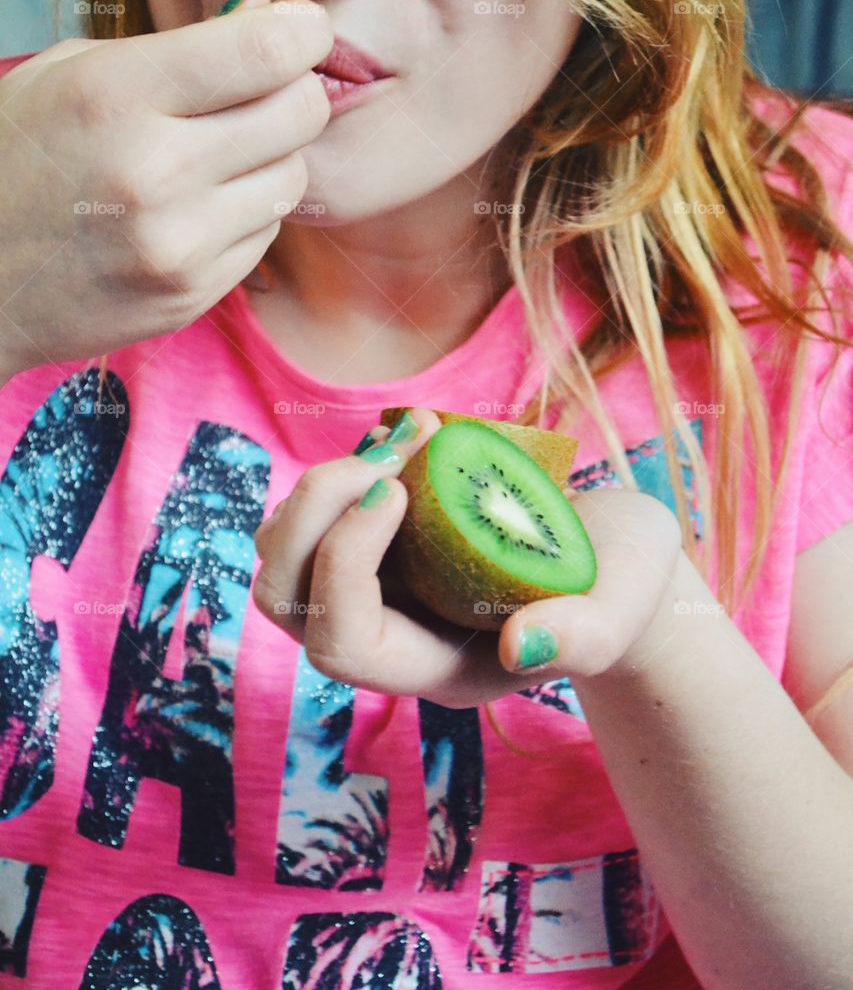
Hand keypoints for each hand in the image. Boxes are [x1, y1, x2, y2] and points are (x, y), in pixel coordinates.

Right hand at [0, 0, 332, 377]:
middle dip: (294, 91)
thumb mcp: (71, 74)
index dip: (302, 31)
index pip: (266, 50)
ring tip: (216, 156)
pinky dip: (246, 213)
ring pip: (292, 177)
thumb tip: (268, 15)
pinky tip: (197, 207)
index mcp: (117, 93)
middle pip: (300, 113)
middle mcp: (155, 169)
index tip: (299, 29)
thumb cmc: (18, 160)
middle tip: (264, 91)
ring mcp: (177, 241)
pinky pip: (266, 233)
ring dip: (270, 158)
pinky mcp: (191, 293)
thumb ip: (174, 46)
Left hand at [252, 408, 687, 708]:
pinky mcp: (378, 542)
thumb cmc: (620, 587)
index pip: (343, 643)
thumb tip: (521, 646)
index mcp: (435, 667)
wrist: (613, 560)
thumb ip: (585, 638)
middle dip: (315, 512)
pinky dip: (347, 467)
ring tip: (404, 435)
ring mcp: (377, 587)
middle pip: (286, 598)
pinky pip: (319, 512)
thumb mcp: (624, 611)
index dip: (345, 563)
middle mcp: (388, 635)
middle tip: (389, 450)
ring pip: (286, 553)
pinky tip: (405, 436)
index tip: (398, 488)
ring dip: (324, 484)